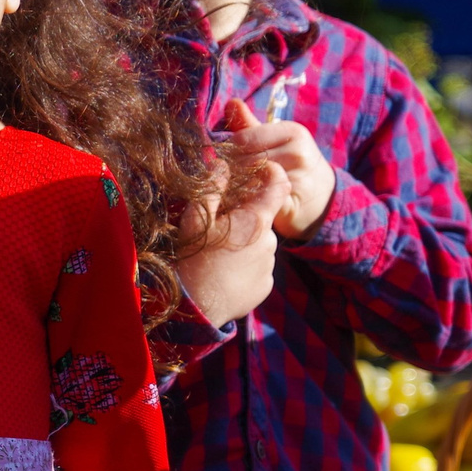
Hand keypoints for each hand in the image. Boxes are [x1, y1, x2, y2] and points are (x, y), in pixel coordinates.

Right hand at [175, 158, 288, 328]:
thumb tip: (221, 163)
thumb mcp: (196, 218)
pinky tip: (223, 274)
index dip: (271, 174)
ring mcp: (270, 266)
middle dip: (244, 219)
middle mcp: (270, 241)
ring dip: (243, 245)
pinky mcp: (266, 286)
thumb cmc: (193, 258)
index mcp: (256, 220)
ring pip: (258, 246)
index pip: (278, 186)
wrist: (196, 307)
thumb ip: (212, 188)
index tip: (258, 171)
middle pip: (261, 219)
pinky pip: (257, 269)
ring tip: (216, 258)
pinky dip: (243, 267)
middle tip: (217, 229)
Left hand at [222, 99, 336, 239]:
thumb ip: (250, 125)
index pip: (241, 140)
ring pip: (246, 182)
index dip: (230, 152)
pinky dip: (246, 204)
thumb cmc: (292, 165)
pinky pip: (254, 202)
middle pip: (242, 161)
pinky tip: (249, 204)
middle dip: (232, 172)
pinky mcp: (289, 205)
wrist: (324, 199)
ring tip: (241, 190)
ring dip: (236, 189)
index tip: (233, 160)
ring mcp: (296, 180)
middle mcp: (297, 153)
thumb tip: (231, 102)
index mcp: (292, 132)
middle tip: (234, 179)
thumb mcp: (275, 140)